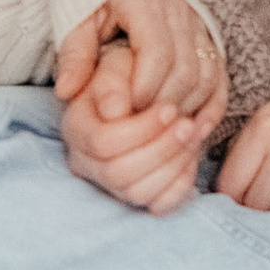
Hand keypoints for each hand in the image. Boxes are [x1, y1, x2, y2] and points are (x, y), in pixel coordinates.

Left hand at [54, 0, 222, 122]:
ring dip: (185, 109)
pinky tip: (192, 130)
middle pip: (186, 70)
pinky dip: (210, 106)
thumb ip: (74, 53)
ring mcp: (198, 23)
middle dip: (162, 106)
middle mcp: (180, 10)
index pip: (158, 54)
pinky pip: (219, 76)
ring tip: (158, 130)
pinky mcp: (208, 36)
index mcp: (146, 0)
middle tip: (137, 126)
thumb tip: (66, 92)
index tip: (123, 111)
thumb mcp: (74, 15)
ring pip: (206, 76)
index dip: (143, 89)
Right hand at [61, 42, 209, 215]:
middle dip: (161, 149)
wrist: (136, 89)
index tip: (170, 108)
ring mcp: (106, 183)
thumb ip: (111, 81)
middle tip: (188, 124)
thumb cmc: (126, 74)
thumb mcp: (116, 65)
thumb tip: (114, 110)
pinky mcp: (130, 195)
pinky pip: (156, 205)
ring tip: (193, 135)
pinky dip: (179, 185)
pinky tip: (189, 157)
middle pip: (118, 173)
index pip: (103, 143)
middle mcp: (84, 161)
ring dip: (173, 165)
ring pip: (138, 193)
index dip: (141, 129)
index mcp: (75, 128)